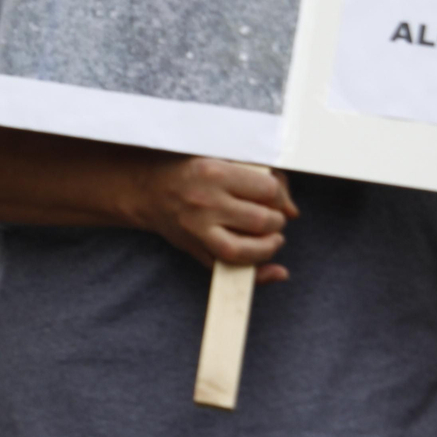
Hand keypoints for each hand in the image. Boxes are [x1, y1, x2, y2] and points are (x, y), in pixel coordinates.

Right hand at [135, 157, 297, 283]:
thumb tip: (292, 211)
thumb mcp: (221, 161)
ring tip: (270, 237)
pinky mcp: (193, 247)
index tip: (273, 197)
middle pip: (263, 219)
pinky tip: (274, 270)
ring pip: (249, 248)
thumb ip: (259, 178)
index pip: (268, 190)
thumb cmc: (187, 171)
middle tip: (270, 216)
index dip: (279, 195)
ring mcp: (197, 228)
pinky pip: (229, 268)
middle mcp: (205, 202)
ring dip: (270, 245)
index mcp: (213, 172)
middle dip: (276, 220)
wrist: (144, 189)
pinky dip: (257, 275)